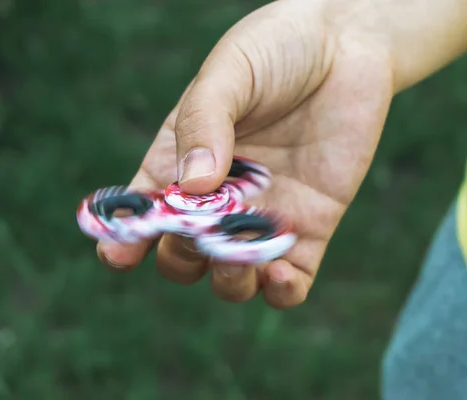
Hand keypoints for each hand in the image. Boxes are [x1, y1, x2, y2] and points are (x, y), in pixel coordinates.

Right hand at [97, 0, 392, 308]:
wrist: (345, 44)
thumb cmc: (275, 49)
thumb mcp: (229, 74)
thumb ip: (205, 124)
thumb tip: (194, 187)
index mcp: (182, 161)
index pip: (146, 213)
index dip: (126, 240)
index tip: (121, 255)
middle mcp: (219, 197)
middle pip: (184, 254)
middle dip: (184, 258)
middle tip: (200, 232)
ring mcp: (263, 215)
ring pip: (232, 278)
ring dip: (228, 281)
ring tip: (237, 257)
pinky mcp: (310, 226)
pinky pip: (293, 279)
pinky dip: (282, 291)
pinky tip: (279, 273)